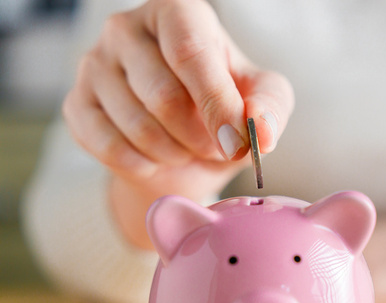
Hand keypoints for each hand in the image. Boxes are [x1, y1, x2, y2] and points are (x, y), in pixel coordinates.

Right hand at [62, 0, 293, 247]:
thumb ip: (269, 108)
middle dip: (200, 137)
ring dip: (175, 153)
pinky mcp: (76, 105)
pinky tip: (159, 159)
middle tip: (216, 146)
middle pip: (163, 95)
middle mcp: (127, 28)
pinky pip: (109, 147)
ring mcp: (94, 65)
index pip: (191, 52)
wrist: (183, 147)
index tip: (236, 143)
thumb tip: (261, 131)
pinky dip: (144, 165)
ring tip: (189, 149)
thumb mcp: (260, 101)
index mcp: (178, 14)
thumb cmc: (223, 109)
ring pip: (136, 126)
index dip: (216, 103)